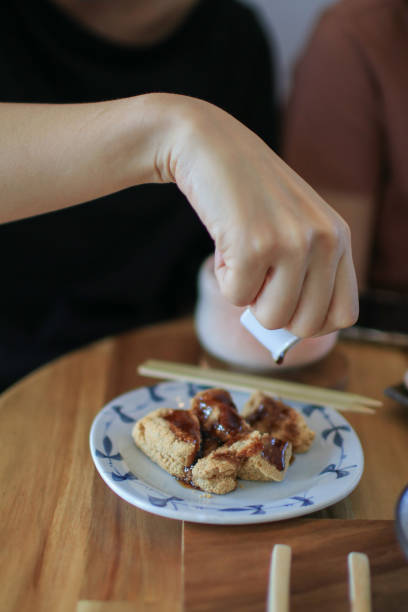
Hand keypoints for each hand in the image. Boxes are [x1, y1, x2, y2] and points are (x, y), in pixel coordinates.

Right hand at [160, 96, 358, 336]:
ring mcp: (292, 242)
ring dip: (247, 295)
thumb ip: (304, 275)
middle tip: (258, 279)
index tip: (286, 307)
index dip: (311, 322)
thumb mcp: (293, 228)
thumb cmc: (248, 195)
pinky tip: (226, 243)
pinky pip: (236, 298)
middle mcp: (325, 239)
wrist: (208, 146)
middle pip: (306, 326)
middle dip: (274, 313)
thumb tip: (288, 336)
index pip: (345, 315)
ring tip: (242, 254)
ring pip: (271, 317)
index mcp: (340, 236)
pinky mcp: (254, 245)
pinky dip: (223, 278)